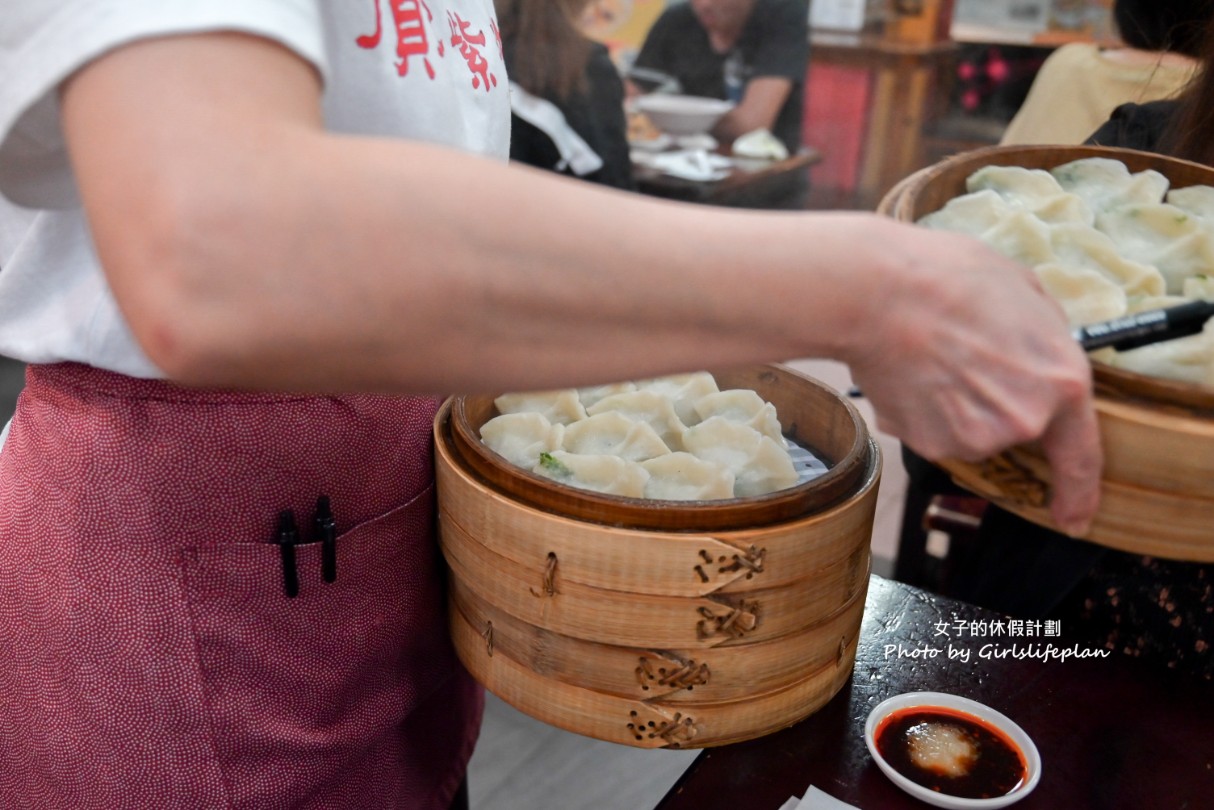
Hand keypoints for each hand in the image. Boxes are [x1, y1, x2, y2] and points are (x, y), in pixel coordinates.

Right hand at [843, 220, 1101, 534]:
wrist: (876, 295)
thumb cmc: (947, 280)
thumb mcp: (1024, 289)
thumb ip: (1045, 336)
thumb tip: (1039, 354)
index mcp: (1061, 382)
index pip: (1081, 455)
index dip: (1079, 491)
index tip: (1074, 515)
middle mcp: (1022, 422)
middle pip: (1018, 433)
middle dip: (997, 406)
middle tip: (969, 361)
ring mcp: (972, 438)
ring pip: (973, 432)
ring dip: (958, 406)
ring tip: (936, 358)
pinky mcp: (927, 443)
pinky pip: (935, 432)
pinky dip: (925, 411)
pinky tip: (913, 373)